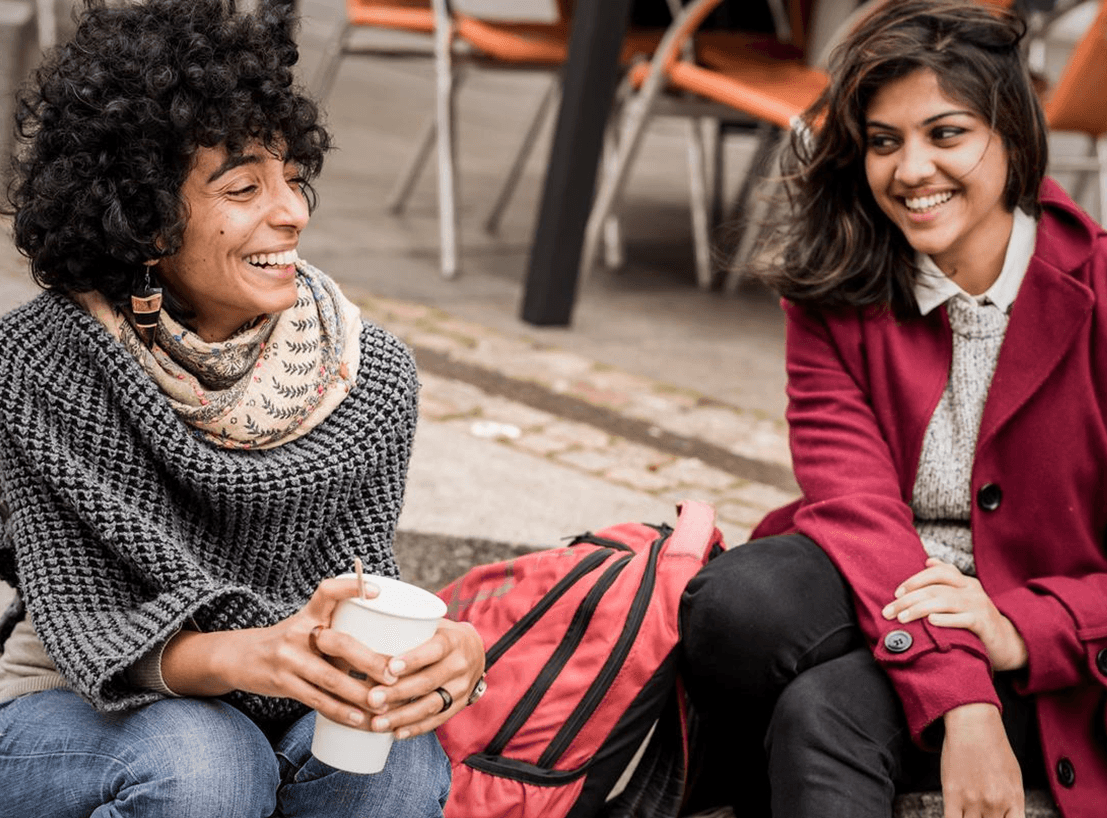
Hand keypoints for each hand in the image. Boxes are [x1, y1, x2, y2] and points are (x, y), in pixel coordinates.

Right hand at [161, 576, 388, 728]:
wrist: (240, 657)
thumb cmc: (291, 642)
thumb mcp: (309, 628)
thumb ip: (340, 636)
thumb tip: (390, 655)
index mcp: (310, 614)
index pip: (328, 591)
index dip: (351, 588)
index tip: (377, 591)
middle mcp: (299, 633)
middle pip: (340, 643)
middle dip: (370, 660)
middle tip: (394, 673)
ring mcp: (289, 660)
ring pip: (330, 678)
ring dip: (359, 694)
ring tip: (384, 703)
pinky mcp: (283, 684)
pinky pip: (317, 700)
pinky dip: (340, 711)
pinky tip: (360, 719)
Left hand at [359, 618, 485, 738]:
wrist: (474, 652)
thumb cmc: (441, 635)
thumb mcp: (432, 625)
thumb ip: (407, 629)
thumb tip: (363, 625)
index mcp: (452, 641)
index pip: (434, 650)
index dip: (413, 659)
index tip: (390, 668)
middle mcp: (460, 665)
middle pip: (428, 681)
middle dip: (398, 693)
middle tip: (371, 698)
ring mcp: (461, 688)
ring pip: (431, 705)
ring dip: (402, 716)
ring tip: (377, 723)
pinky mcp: (458, 705)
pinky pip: (437, 720)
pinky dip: (416, 728)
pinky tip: (396, 733)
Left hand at [882, 558, 1027, 670]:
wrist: (1008, 643)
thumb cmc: (977, 619)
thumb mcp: (963, 597)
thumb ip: (947, 579)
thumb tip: (929, 560)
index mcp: (965, 582)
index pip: (937, 572)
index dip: (915, 580)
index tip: (896, 593)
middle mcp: (972, 590)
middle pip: (935, 588)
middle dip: (908, 599)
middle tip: (889, 611)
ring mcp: (979, 606)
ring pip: (945, 602)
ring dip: (920, 609)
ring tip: (902, 618)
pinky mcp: (985, 624)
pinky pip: (964, 619)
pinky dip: (946, 620)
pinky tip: (930, 622)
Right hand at [941, 704, 1024, 817]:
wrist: (974, 726)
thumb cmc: (993, 747)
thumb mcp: (1014, 777)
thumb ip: (1012, 801)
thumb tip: (1008, 816)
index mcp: (1014, 800)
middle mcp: (995, 804)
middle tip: (980, 813)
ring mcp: (973, 801)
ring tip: (968, 810)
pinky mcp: (952, 795)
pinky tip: (955, 815)